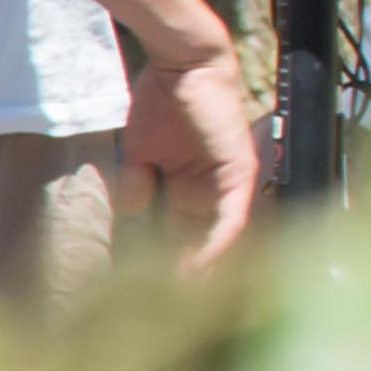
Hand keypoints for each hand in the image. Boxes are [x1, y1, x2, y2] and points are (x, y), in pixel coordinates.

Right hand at [119, 38, 261, 274]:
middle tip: (170, 304)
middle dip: (188, 271)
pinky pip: (233, 215)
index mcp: (193, 184)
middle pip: (204, 239)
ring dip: (206, 265)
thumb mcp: (141, 152)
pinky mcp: (239, 171)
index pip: (185, 232)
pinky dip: (219, 241)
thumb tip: (131, 212)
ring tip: (187, 294)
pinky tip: (202, 263)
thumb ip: (138, 183)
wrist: (180, 66)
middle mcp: (216, 187)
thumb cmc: (161, 102)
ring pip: (223, 235)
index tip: (151, 287)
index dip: (169, 258)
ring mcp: (231, 180)